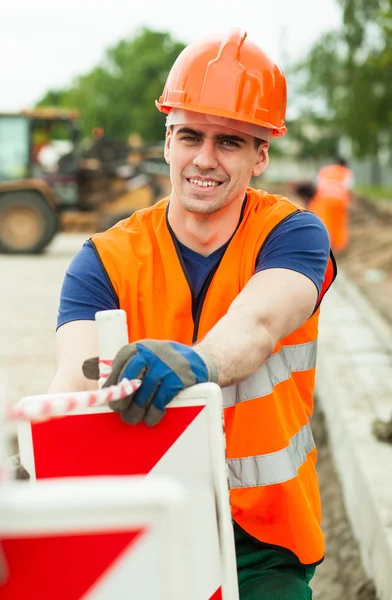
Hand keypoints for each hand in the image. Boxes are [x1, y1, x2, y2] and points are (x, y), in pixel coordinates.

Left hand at [83, 340, 217, 425]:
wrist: (199, 362)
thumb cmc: (164, 363)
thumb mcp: (143, 356)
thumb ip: (120, 364)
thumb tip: (86, 368)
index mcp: (139, 347)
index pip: (119, 364)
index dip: (111, 384)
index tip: (108, 399)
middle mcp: (151, 352)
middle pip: (129, 378)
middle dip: (122, 399)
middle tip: (120, 412)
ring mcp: (166, 364)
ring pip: (144, 392)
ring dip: (137, 410)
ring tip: (134, 419)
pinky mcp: (179, 378)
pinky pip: (161, 399)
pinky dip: (155, 412)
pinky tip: (151, 418)